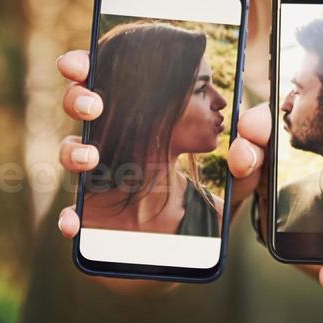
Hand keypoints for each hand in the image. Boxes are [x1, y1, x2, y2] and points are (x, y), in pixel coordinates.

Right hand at [50, 49, 261, 237]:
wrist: (186, 262)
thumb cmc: (208, 216)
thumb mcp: (240, 183)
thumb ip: (254, 155)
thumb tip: (251, 124)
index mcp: (149, 126)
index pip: (119, 86)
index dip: (95, 66)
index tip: (84, 59)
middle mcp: (118, 148)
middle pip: (84, 109)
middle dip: (79, 97)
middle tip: (94, 103)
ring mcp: (100, 184)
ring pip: (72, 153)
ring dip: (73, 151)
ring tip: (91, 159)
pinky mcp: (93, 220)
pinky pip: (71, 214)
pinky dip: (68, 216)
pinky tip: (74, 221)